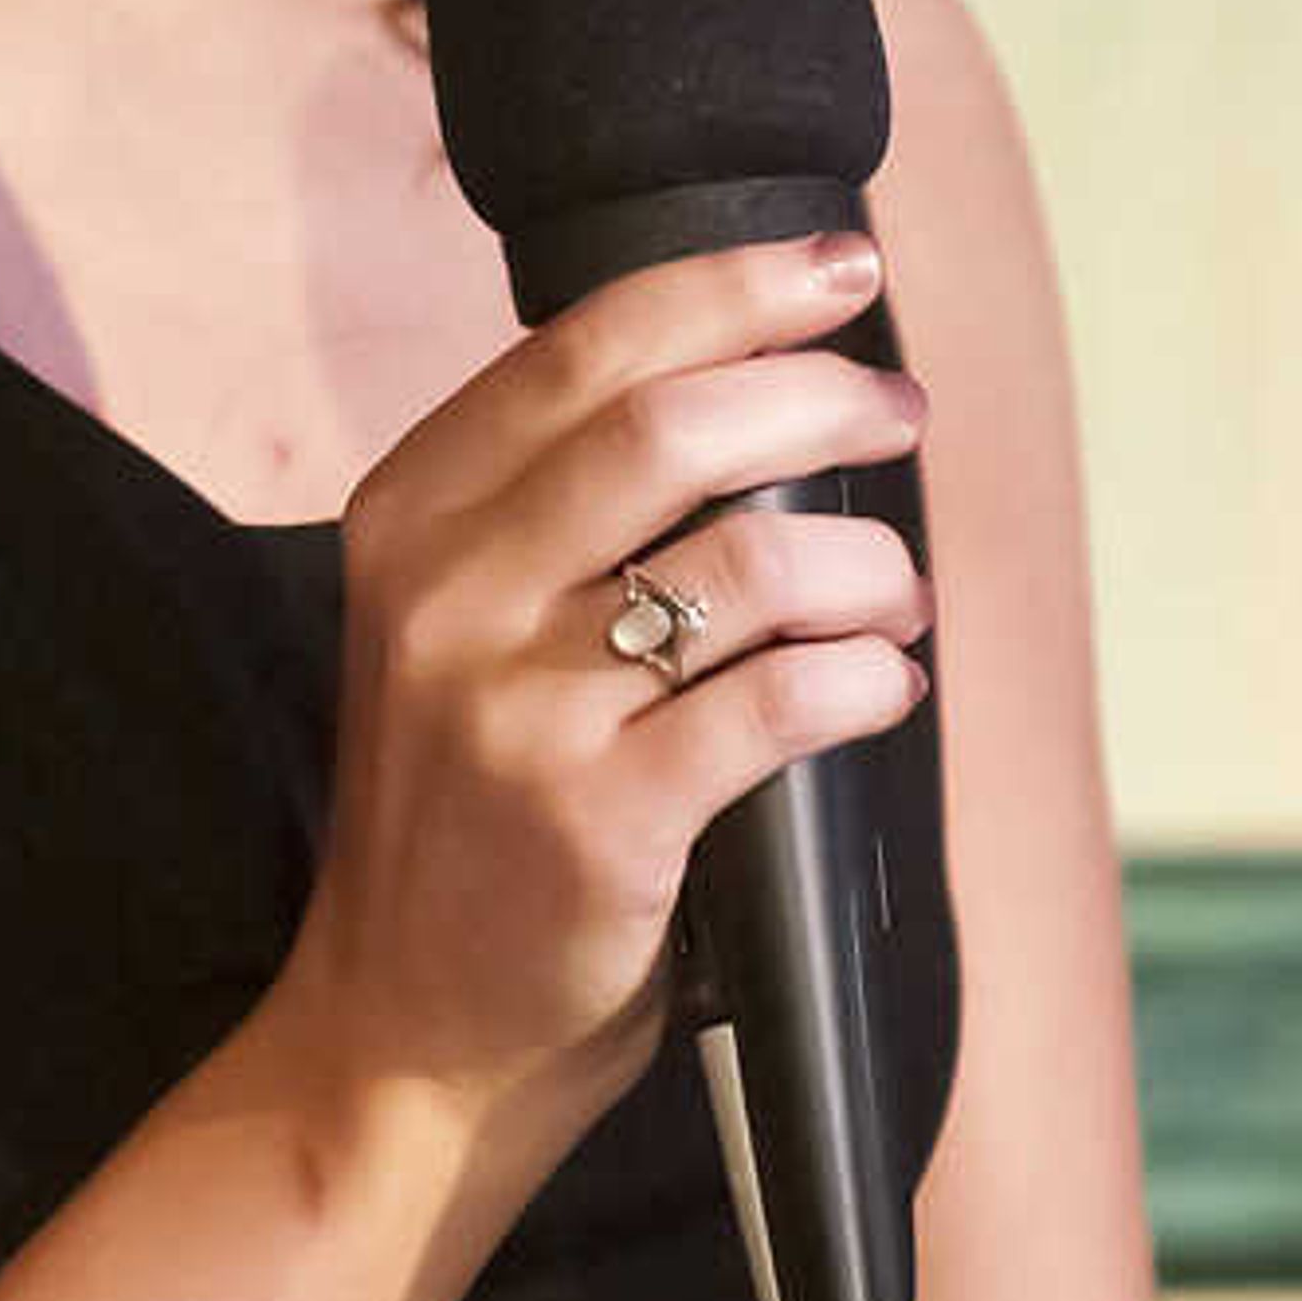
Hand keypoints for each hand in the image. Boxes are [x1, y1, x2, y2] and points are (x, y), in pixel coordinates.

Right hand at [287, 232, 933, 1164]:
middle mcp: (444, 593)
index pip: (584, 346)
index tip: (843, 265)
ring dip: (864, 561)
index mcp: (410, 517)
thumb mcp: (456, 626)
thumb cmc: (468, 814)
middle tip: (902, 413)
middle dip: (823, 397)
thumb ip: (556, 507)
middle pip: (672, 424)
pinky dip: (861, 677)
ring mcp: (513, 707)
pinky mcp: (595, 818)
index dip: (733, 284)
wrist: (400, 1035)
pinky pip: (776, 704)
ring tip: (898, 591)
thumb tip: (763, 380)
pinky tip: (883, 684)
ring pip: (745, 561)